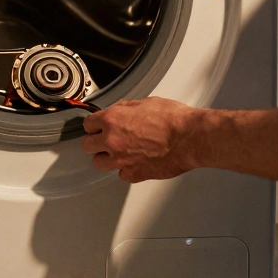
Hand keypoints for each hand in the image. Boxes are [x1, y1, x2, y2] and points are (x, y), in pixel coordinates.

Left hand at [81, 98, 202, 182]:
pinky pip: (121, 174)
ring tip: (117, 153)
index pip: (88, 124)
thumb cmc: (174, 119)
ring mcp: (121, 161)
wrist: (190, 138)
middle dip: (95, 142)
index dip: (94, 125)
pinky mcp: (134, 174)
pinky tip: (135, 161)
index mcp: (112, 120)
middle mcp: (112, 141)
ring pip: (99, 163)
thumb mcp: (146, 103)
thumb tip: (119, 112)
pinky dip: (126, 169)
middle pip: (87, 146)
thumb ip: (126, 110)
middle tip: (104, 140)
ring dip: (106, 157)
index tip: (97, 126)